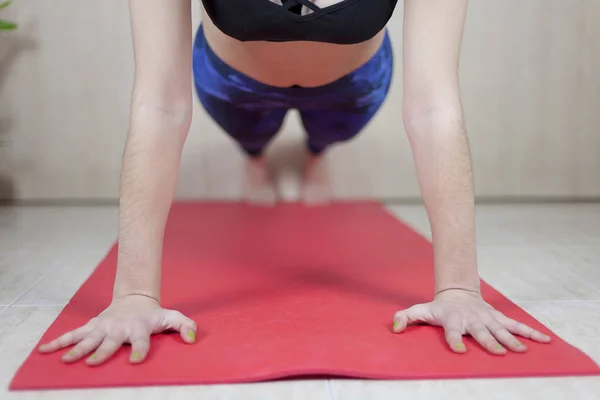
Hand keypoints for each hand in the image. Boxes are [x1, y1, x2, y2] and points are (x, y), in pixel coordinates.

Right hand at [38, 294, 196, 364]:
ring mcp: (103, 327)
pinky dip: (58, 341)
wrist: (134, 300)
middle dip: (101, 352)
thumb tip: (192, 338)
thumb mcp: (172, 317)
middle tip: (91, 363)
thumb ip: (185, 325)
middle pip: (109, 342)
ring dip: (76, 349)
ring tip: (67, 361)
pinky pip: (73, 334)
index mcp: (138, 328)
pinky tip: (44, 350)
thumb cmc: (153, 314)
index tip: (136, 360)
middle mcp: (118, 328)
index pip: (141, 341)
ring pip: (88, 339)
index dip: (140, 350)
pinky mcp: (91, 327)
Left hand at [392, 289, 551, 354]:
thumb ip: (405, 318)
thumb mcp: (419, 310)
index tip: (459, 350)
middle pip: (482, 333)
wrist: (458, 293)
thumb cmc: (438, 307)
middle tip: (500, 353)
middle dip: (490, 342)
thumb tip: (394, 328)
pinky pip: (517, 326)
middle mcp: (472, 320)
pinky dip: (531, 332)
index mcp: (453, 320)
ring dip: (512, 340)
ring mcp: (487, 319)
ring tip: (522, 351)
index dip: (454, 341)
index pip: (452, 332)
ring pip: (502, 330)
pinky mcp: (499, 319)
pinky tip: (545, 340)